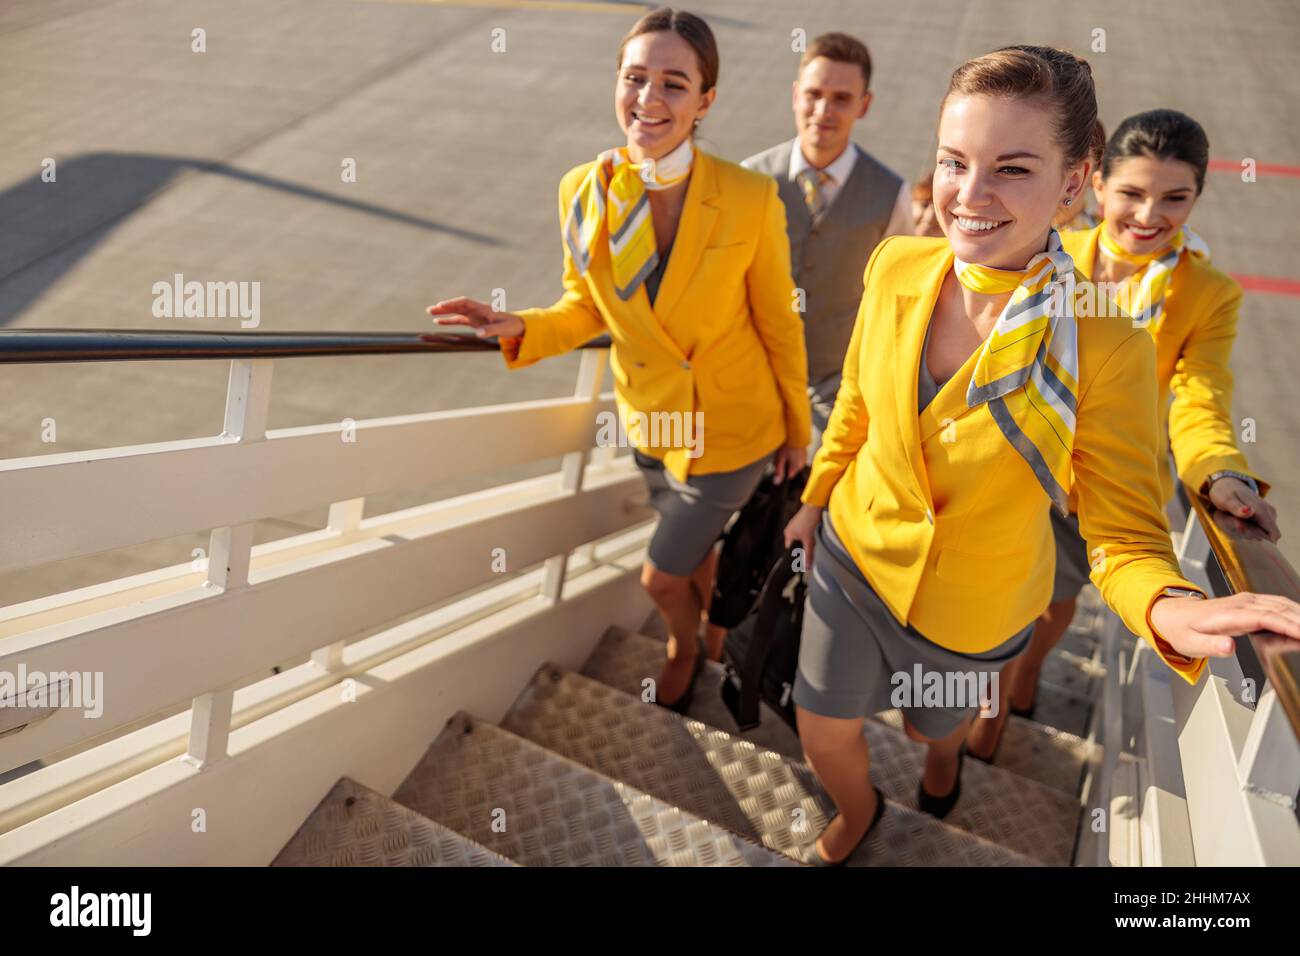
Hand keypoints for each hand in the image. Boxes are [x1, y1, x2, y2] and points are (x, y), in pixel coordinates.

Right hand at [425, 297, 524, 338]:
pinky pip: (460, 320)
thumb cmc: (512, 326)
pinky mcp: (475, 322)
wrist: (518, 326)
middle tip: (430, 309)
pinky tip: (439, 322)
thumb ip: (491, 330)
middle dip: (444, 307)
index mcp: (483, 308)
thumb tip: (479, 333)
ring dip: (444, 312)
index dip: (453, 303)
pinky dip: (449, 320)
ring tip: (430, 313)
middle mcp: (477, 310)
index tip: (441, 306)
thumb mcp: (502, 329)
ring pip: (457, 312)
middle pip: (458, 305)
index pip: (464, 302)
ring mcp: (475, 315)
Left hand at [772, 444, 806, 485]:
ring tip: (784, 452)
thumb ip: (779, 471)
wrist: (796, 433)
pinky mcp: (803, 453)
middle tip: (780, 457)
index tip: (778, 466)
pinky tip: (788, 449)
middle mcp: (801, 465)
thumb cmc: (787, 446)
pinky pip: (796, 458)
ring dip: (788, 460)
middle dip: (784, 466)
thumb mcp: (780, 459)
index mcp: (796, 468)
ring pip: (793, 464)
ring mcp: (803, 459)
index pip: (788, 477)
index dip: (782, 473)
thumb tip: (776, 483)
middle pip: (790, 470)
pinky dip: (791, 456)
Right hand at [783, 503, 822, 567]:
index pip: (790, 550)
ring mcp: (795, 525)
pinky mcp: (802, 521)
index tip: (803, 558)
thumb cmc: (810, 520)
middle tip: (811, 546)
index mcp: (788, 534)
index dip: (797, 555)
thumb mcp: (810, 540)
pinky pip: (804, 532)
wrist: (815, 505)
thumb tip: (807, 567)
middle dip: (803, 547)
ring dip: (807, 540)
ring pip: (801, 538)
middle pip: (796, 545)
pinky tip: (814, 531)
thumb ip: (808, 554)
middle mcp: (790, 530)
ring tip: (813, 536)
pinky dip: (809, 534)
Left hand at [1150, 591, 1299, 658]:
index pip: (1268, 618)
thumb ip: (1210, 646)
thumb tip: (1229, 646)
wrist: (1172, 613)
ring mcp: (1247, 600)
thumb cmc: (1181, 629)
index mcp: (1230, 614)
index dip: (1290, 626)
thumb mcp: (1190, 643)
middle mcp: (1242, 603)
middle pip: (1281, 609)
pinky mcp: (1250, 602)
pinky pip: (1277, 603)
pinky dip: (1294, 611)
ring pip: (1282, 604)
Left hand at [1208, 476, 1278, 541]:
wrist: (1226, 482)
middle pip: (1267, 535)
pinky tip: (1239, 520)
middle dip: (1251, 535)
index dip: (1259, 539)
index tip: (1243, 532)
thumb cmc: (1224, 492)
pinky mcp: (1265, 515)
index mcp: (1261, 509)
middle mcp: (1269, 511)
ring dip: (1249, 532)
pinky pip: (1260, 528)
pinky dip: (1249, 528)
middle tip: (1235, 524)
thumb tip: (1249, 512)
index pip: (1273, 534)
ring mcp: (1268, 513)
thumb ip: (1236, 508)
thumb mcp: (1225, 500)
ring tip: (1235, 520)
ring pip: (1263, 532)